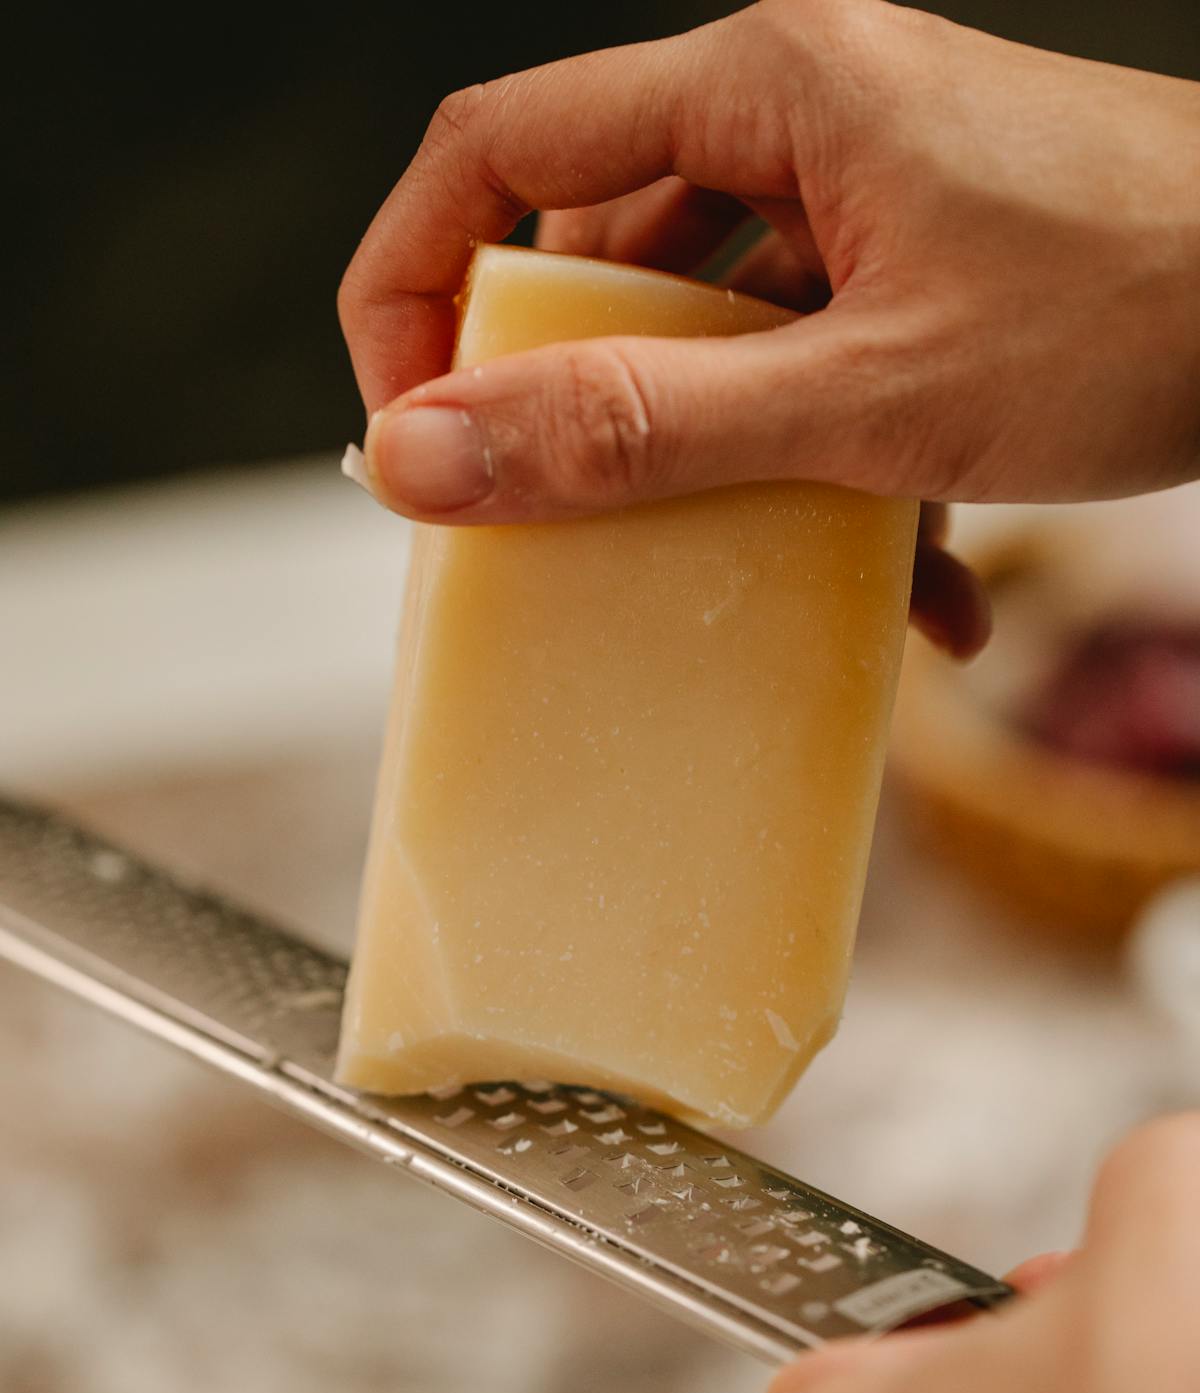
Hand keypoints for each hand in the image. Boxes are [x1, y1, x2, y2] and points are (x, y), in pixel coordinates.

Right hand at [339, 0, 1199, 546]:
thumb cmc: (1146, 307)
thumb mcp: (864, 396)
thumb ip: (640, 429)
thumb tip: (432, 455)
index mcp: (768, 87)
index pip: (501, 149)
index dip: (418, 287)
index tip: (415, 431)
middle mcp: (806, 123)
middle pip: (602, 255)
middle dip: (587, 407)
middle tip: (580, 525)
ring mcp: (870, 202)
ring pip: (714, 336)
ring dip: (732, 472)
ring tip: (790, 568)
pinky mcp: (924, 276)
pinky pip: (816, 375)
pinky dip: (836, 483)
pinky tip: (920, 581)